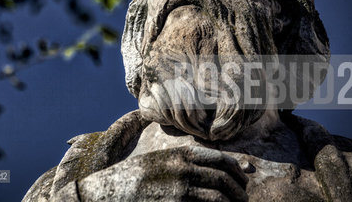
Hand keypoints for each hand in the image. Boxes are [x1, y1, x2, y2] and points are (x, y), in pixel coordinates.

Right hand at [74, 146, 247, 200]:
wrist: (108, 191)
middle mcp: (182, 170)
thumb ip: (185, 161)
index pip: (220, 159)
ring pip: (218, 199)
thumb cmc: (135, 175)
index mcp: (180, 154)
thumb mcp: (161, 159)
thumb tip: (215, 167)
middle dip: (239, 192)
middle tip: (243, 199)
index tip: (243, 179)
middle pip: (223, 180)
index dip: (236, 170)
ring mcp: (179, 191)